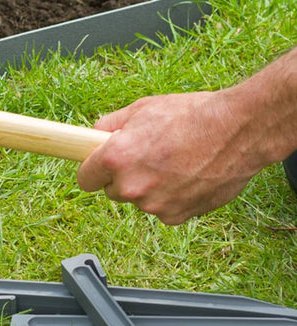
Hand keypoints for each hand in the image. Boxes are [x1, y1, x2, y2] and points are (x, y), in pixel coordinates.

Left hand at [77, 90, 264, 224]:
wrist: (240, 131)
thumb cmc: (193, 115)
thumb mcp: (144, 108)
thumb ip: (111, 124)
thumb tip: (94, 135)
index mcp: (116, 158)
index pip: (85, 179)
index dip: (93, 171)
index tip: (99, 169)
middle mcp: (131, 186)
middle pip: (113, 191)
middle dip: (125, 178)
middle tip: (149, 158)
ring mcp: (152, 205)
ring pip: (141, 200)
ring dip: (151, 188)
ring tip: (176, 163)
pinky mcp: (174, 217)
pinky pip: (163, 209)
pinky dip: (172, 198)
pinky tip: (188, 177)